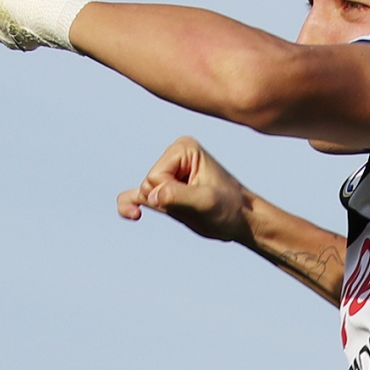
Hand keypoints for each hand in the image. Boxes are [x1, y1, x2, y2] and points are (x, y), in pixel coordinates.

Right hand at [117, 136, 250, 244]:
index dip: (172, 194)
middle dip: (167, 202)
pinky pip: (134, 196)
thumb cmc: (229, 208)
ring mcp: (167, 174)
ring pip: (143, 194)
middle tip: (195, 206)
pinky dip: (128, 205)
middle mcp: (172, 156)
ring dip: (162, 209)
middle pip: (148, 185)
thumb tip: (151, 196)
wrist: (241, 221)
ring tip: (190, 209)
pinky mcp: (164, 191)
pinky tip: (132, 215)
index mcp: (183, 148)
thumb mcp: (206, 202)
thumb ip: (178, 196)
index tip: (199, 197)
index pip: (156, 176)